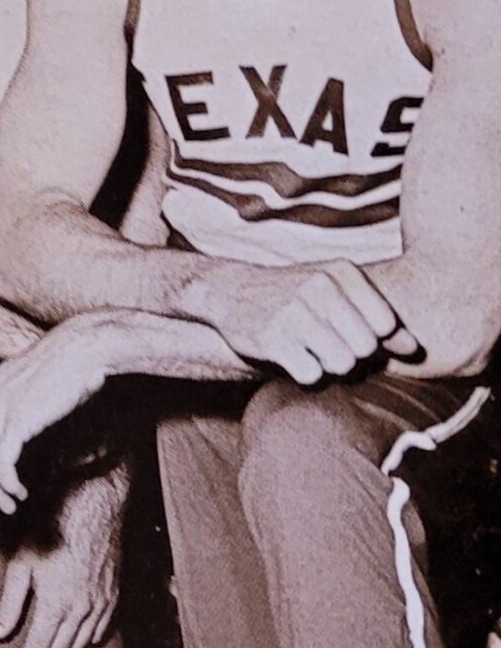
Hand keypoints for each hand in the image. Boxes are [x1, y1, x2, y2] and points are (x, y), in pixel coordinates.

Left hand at [0, 319, 112, 515]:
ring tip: (9, 504)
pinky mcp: (19, 419)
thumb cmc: (62, 369)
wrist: (82, 348)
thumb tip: (8, 438)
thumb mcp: (25, 387)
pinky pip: (0, 463)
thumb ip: (10, 408)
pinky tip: (20, 491)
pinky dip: (7, 484)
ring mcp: (0, 409)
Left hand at [0, 467, 128, 647]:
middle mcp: (81, 611)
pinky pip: (100, 635)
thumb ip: (10, 603)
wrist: (91, 507)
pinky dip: (83, 645)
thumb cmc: (51, 530)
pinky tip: (72, 641)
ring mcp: (100, 606)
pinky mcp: (112, 598)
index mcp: (56, 605)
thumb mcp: (21, 564)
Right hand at [190, 260, 420, 385]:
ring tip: (312, 350)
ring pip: (341, 364)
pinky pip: (311, 375)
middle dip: (351, 355)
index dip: (373, 339)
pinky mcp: (273, 339)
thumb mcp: (338, 293)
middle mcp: (320, 287)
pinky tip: (293, 355)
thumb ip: (379, 318)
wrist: (233, 291)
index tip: (351, 333)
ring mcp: (294, 312)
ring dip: (329, 366)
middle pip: (365, 348)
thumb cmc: (298, 296)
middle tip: (328, 344)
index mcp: (342, 272)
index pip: (385, 325)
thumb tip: (414, 348)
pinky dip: (305, 373)